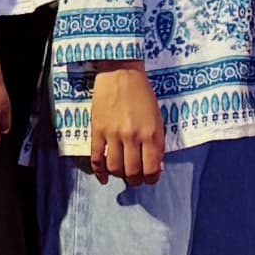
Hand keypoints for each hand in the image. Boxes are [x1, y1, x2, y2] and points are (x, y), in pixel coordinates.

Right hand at [87, 62, 165, 187]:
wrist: (121, 74)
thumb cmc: (143, 94)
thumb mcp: (157, 118)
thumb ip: (158, 142)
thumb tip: (158, 165)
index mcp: (151, 134)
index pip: (152, 168)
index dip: (152, 179)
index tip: (150, 179)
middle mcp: (132, 137)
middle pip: (132, 172)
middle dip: (135, 181)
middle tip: (136, 180)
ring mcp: (113, 135)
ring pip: (114, 168)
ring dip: (119, 176)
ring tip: (122, 174)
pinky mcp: (98, 131)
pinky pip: (96, 158)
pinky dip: (99, 172)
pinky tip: (104, 178)